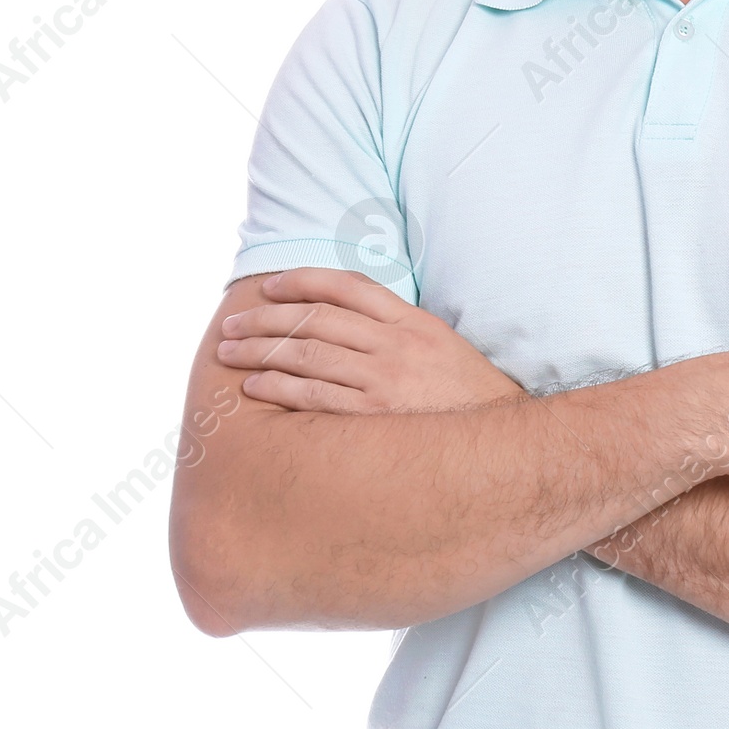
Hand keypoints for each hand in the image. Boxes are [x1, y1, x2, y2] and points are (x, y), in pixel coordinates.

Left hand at [216, 266, 525, 413]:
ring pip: (307, 355)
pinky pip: (313, 397)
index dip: (303, 281)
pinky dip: (278, 388)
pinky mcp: (372, 418)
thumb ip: (397, 327)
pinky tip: (253, 387)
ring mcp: (384, 381)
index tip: (270, 287)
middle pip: (316, 319)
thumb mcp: (439, 345)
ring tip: (229, 352)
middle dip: (266, 318)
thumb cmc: (464, 397)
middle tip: (232, 322)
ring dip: (260, 351)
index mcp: (413, 322)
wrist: (499, 446)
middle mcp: (396, 345)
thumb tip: (343, 316)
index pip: (348, 287)